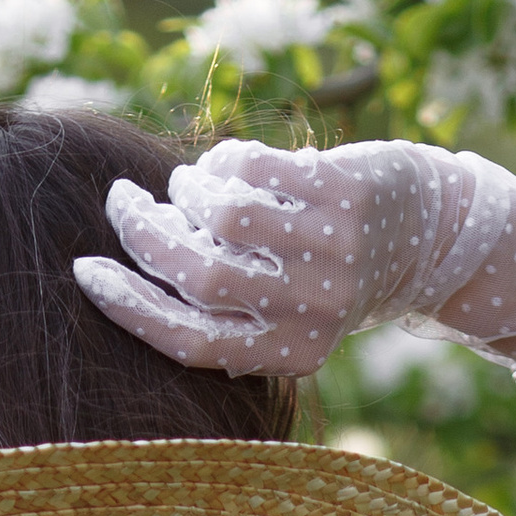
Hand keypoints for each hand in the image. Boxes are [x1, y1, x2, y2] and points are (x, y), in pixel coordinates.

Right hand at [73, 137, 505, 379]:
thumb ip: (223, 306)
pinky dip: (223, 163)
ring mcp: (332, 250)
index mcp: (290, 352)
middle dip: (144, 235)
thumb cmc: (331, 274)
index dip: (129, 305)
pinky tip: (226, 166)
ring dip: (185, 193)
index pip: (190, 339)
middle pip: (198, 275)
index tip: (87, 270)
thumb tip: (131, 269)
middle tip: (120, 203)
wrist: (428, 234)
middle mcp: (313, 309)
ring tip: (185, 185)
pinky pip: (253, 170)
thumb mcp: (286, 312)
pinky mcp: (343, 194)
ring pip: (222, 217)